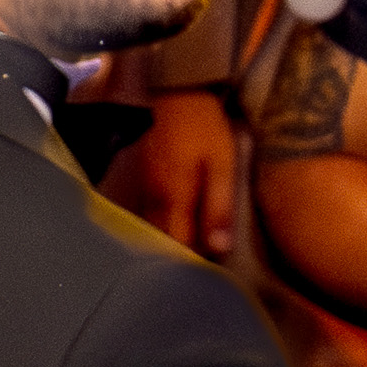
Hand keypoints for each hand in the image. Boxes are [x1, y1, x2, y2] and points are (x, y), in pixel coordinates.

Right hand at [116, 88, 242, 256]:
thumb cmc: (205, 128)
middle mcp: (153, 197)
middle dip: (177, 257)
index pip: (176, 246)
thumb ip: (218, 208)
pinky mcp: (145, 175)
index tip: (206, 276)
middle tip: (196, 272)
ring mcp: (145, 185)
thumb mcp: (221, 166)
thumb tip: (218, 249)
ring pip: (151, 226)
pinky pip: (149, 210)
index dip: (190, 263)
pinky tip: (175, 226)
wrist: (179, 91)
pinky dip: (161, 223)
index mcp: (173, 199)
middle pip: (160, 240)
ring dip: (167, 241)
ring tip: (186, 255)